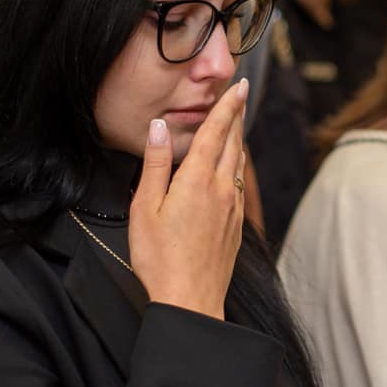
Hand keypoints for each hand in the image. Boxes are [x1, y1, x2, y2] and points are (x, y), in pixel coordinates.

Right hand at [126, 80, 247, 318]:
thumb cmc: (160, 258)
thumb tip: (159, 128)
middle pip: (233, 144)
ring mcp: (233, 209)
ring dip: (238, 140)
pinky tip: (234, 169)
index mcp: (198, 181)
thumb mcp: (145, 208)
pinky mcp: (236, 226)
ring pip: (240, 165)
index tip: (239, 86)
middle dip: (236, 117)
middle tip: (240, 95)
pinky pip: (240, 186)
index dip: (228, 106)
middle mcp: (223, 190)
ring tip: (236, 125)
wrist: (191, 300)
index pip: (216, 132)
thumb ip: (155, 165)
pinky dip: (238, 167)